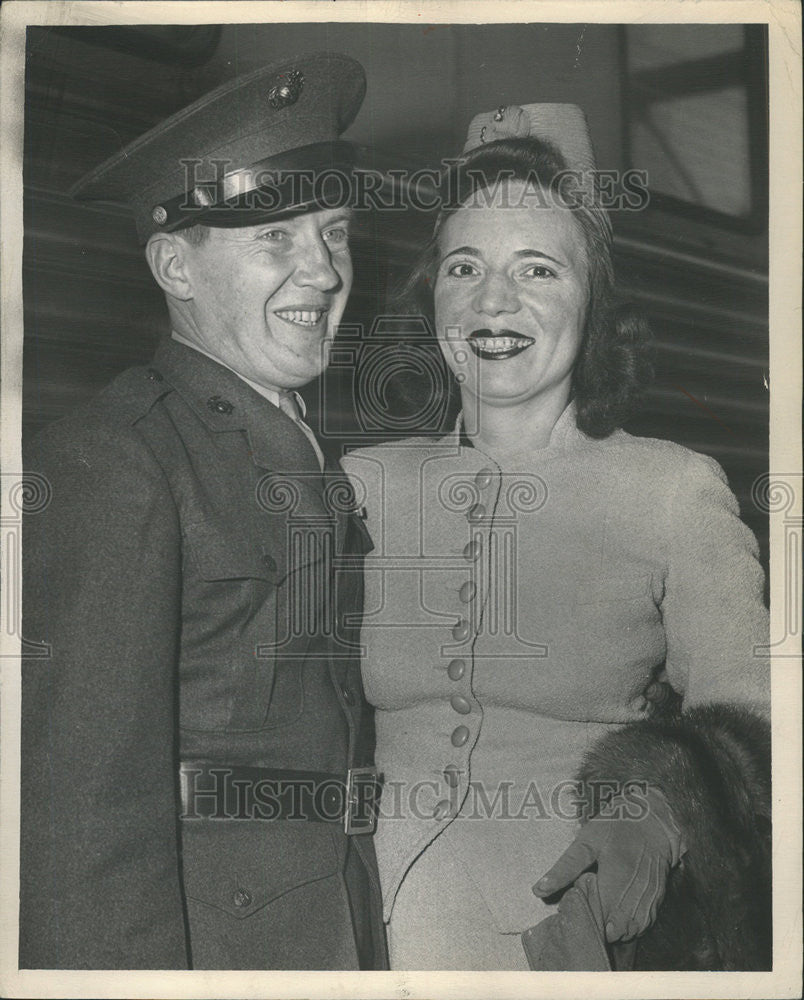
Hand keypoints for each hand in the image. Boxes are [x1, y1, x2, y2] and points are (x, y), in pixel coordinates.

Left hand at [532, 787, 684, 941]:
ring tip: (601, 922)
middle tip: (586, 920)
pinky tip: (619, 921)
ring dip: (617, 932)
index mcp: (616, 876)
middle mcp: (636, 891)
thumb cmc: (615, 827)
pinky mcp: (657, 898)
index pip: (600, 916)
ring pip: (633, 929)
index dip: (586, 922)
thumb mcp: (587, 841)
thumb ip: (565, 867)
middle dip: (601, 930)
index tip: (575, 918)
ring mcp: (649, 896)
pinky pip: (646, 923)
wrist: (653, 820)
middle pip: (617, 928)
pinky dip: (632, 928)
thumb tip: (539, 890)